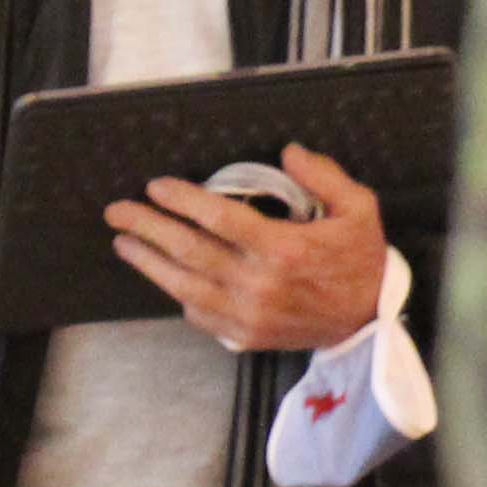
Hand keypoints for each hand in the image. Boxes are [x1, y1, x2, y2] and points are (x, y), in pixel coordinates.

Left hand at [108, 144, 386, 353]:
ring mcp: (248, 314)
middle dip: (147, 227)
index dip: (182, 200)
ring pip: (183, 286)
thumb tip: (288, 152)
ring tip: (124, 242)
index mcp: (285, 248)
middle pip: (189, 250)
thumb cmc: (360, 260)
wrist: (368, 320)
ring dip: (148, 262)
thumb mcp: (359, 208)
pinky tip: (165, 276)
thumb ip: (325, 176)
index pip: (219, 218)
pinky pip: (198, 314)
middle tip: (118, 211)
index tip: (156, 187)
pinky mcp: (244, 335)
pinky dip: (177, 293)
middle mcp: (260, 284)